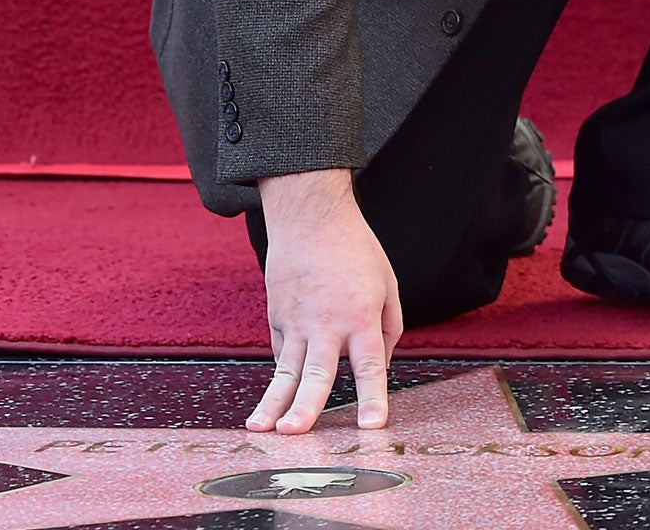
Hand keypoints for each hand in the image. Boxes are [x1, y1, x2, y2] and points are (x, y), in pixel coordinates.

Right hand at [247, 170, 401, 435]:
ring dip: (272, 402)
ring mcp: (296, 321)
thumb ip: (388, 329)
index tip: (374, 426)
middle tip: (295, 433)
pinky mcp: (277, 317)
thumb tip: (380, 367)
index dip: (373, 397)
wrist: (309, 215)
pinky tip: (276, 399)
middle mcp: (326, 323)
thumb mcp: (387, 284)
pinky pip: (282, 354)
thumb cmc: (354, 249)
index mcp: (360, 316)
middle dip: (305, 407)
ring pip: (284, 371)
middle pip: (316, 374)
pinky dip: (282, 376)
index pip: (370, 365)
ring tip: (260, 429)